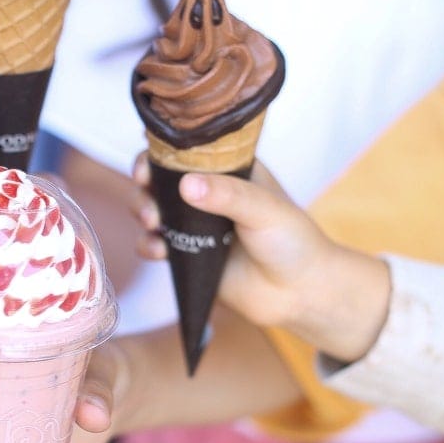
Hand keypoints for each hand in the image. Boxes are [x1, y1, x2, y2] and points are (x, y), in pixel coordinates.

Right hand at [134, 154, 390, 359]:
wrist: (301, 294)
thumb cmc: (293, 241)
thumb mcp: (264, 209)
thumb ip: (227, 195)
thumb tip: (186, 185)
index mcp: (229, 169)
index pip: (188, 149)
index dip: (161, 150)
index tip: (149, 162)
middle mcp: (208, 193)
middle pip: (160, 177)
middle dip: (145, 183)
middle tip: (147, 194)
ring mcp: (195, 225)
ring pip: (153, 208)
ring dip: (142, 211)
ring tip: (152, 223)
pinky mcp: (188, 256)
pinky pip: (156, 245)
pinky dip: (148, 244)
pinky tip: (158, 251)